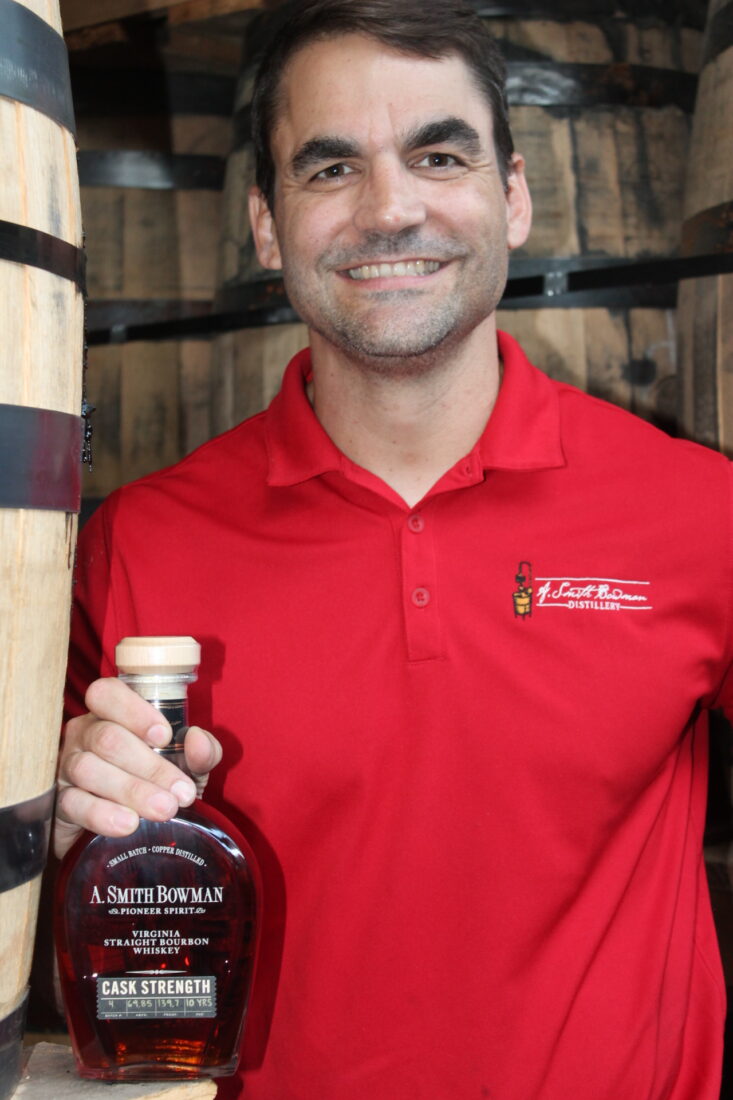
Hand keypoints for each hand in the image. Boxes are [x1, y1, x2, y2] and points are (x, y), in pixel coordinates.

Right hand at [54, 677, 222, 858]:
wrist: (125, 830)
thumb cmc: (156, 782)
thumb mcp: (186, 766)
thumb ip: (201, 752)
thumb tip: (198, 739)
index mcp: (111, 713)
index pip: (107, 694)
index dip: (134, 712)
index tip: (165, 737)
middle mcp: (85, 733)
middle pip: (106, 738)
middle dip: (149, 766)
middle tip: (180, 793)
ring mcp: (69, 766)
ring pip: (89, 769)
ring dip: (131, 791)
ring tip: (164, 810)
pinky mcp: (61, 802)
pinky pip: (74, 804)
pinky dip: (103, 814)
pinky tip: (129, 823)